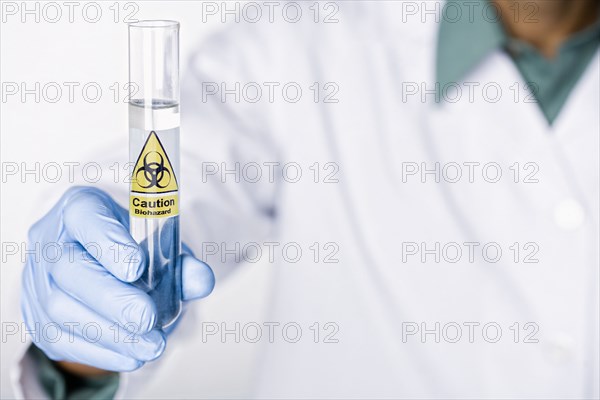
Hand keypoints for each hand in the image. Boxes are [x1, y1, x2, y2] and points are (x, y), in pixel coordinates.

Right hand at [21, 186, 214, 370]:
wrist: (99, 266)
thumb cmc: (129, 248)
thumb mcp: (158, 244)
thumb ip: (179, 260)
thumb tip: (200, 280)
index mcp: (80, 208)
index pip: (84, 215)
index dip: (108, 241)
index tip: (138, 266)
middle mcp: (51, 240)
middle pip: (69, 268)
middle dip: (112, 299)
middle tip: (148, 319)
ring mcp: (37, 280)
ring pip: (61, 308)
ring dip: (110, 333)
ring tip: (151, 346)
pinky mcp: (37, 317)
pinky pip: (60, 338)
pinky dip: (100, 352)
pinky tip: (131, 356)